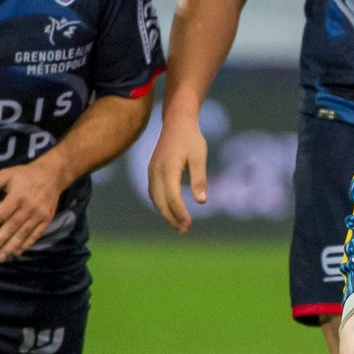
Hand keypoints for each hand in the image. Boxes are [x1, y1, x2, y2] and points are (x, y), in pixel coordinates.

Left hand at [0, 158, 67, 261]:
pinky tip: (17, 252)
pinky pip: (36, 234)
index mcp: (17, 196)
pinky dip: (26, 244)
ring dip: (11, 247)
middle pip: (12, 227)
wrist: (52, 175)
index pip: (1, 213)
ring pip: (23, 233)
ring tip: (1, 257)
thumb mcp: (8, 174)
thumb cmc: (26, 175)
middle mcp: (28, 207)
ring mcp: (39, 215)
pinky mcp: (46, 219)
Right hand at [147, 109, 209, 233]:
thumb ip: (199, 179)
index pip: (172, 197)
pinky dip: (160, 204)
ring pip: (155, 198)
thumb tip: (201, 202)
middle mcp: (156, 171)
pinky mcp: (152, 171)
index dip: (180, 212)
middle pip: (160, 201)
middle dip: (171, 218)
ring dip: (165, 213)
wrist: (177, 123)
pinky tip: (170, 211)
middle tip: (184, 230)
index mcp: (168, 168)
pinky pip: (153, 192)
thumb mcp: (199, 157)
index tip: (189, 224)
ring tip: (178, 225)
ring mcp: (151, 171)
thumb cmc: (191, 139)